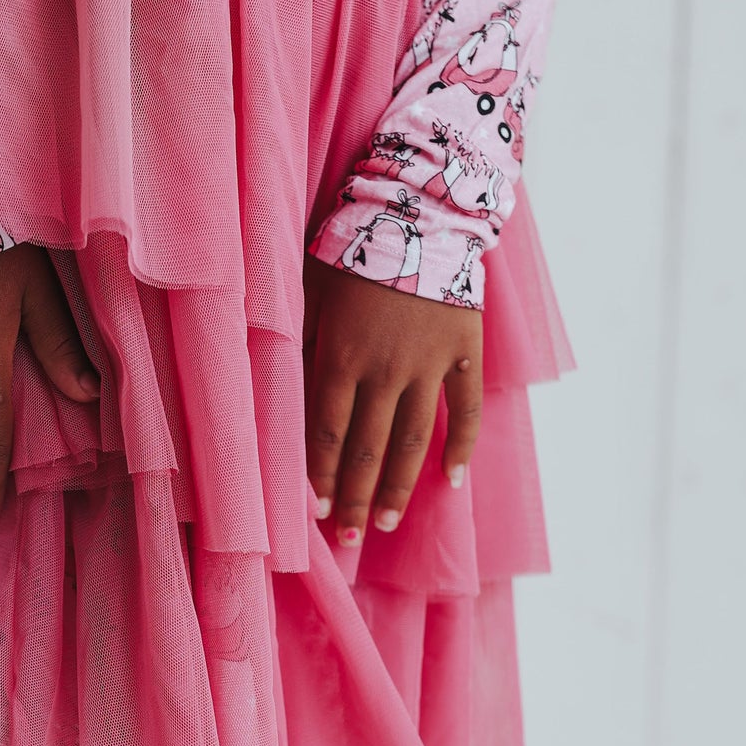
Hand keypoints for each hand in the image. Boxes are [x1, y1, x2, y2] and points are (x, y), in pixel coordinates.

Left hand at [302, 257, 481, 545]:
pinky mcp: (464, 352)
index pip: (326, 436)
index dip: (320, 478)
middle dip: (353, 498)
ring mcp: (428, 365)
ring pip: (412, 441)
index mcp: (341, 357)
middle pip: (366, 449)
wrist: (421, 208)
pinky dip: (460, 447)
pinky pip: (464, 409)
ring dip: (396, 486)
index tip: (315, 513)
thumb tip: (281, 393)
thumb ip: (298, 342)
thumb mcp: (308, 291)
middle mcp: (384, 371)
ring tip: (383, 522)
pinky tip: (450, 481)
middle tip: (347, 537)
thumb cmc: (352, 246)